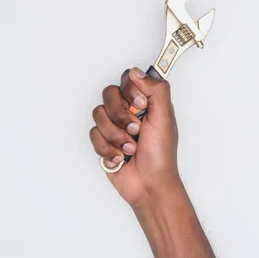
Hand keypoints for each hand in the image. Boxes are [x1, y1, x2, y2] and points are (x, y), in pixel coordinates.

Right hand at [90, 67, 180, 206]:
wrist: (149, 185)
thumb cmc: (161, 155)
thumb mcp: (165, 118)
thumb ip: (156, 90)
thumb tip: (136, 72)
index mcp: (146, 101)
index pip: (127, 79)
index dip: (130, 90)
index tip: (141, 104)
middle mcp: (128, 110)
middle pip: (108, 94)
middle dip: (121, 116)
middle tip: (136, 129)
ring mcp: (114, 125)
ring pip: (98, 114)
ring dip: (116, 135)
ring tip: (130, 148)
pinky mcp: (102, 141)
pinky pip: (93, 134)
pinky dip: (108, 148)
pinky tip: (121, 157)